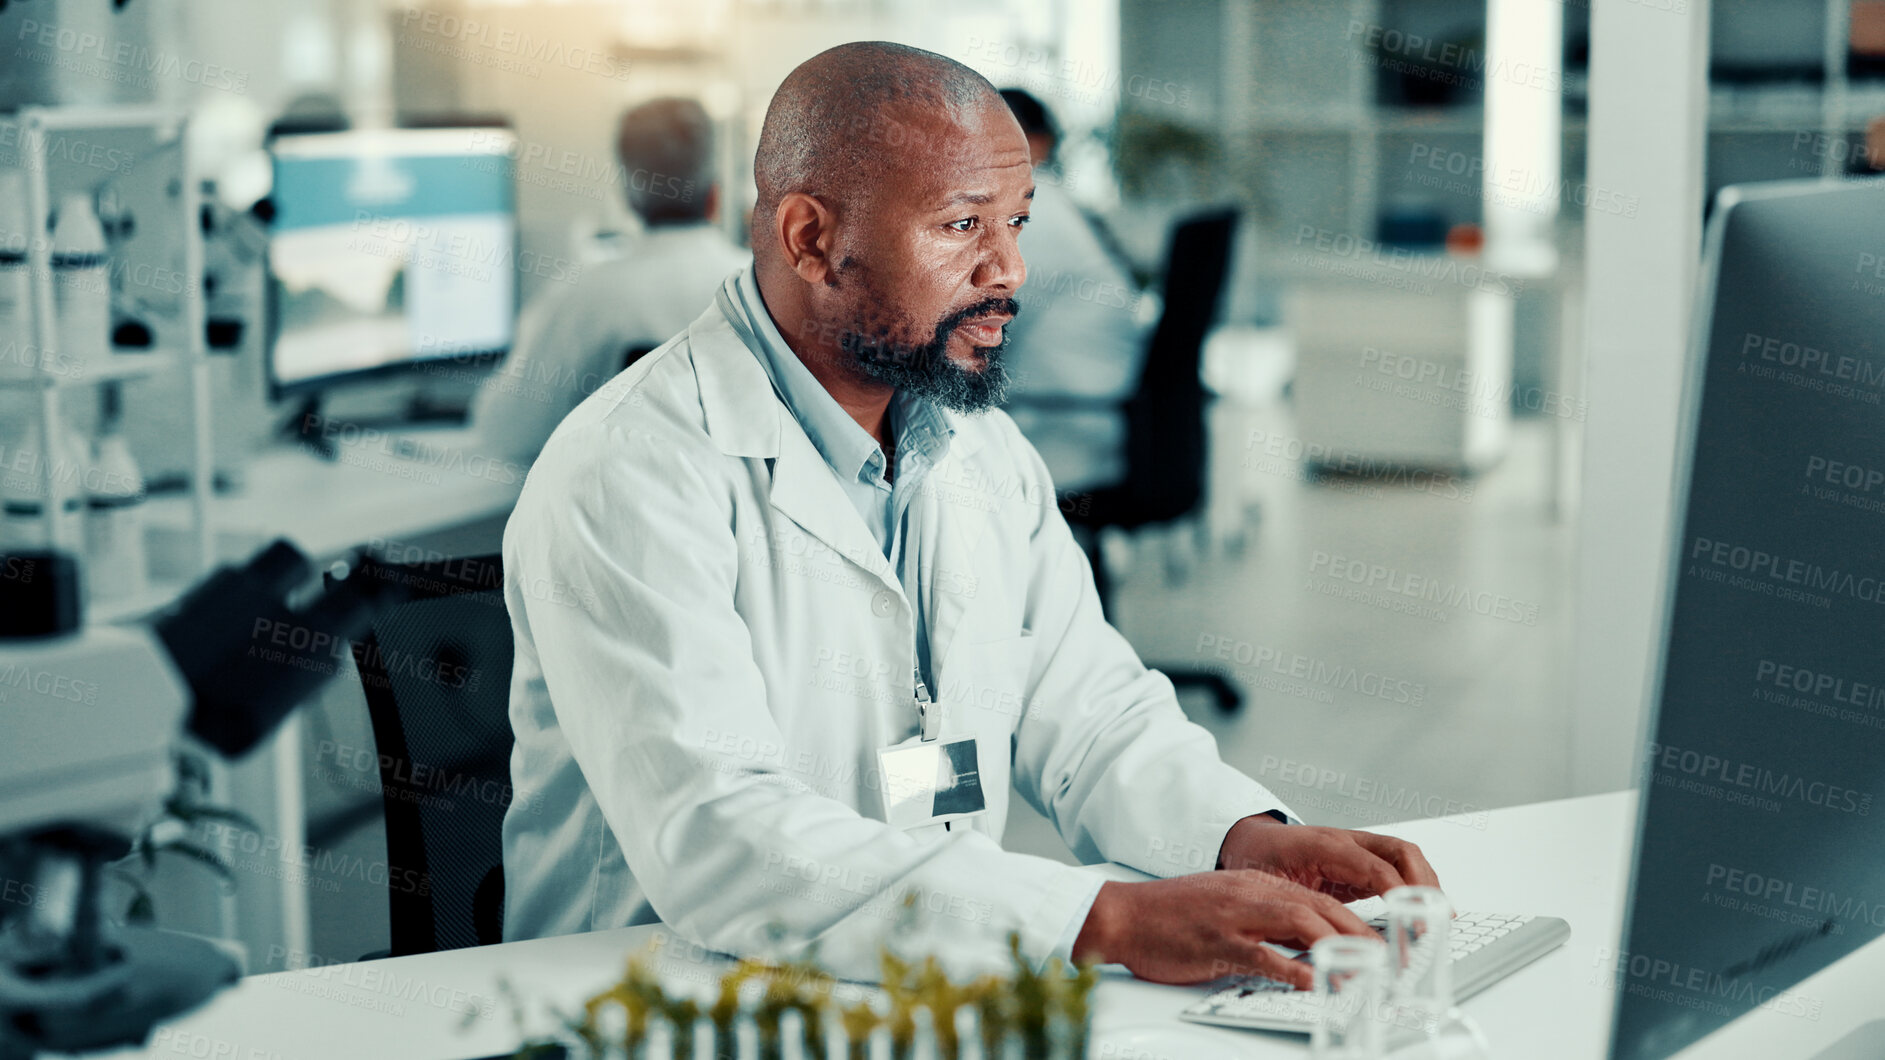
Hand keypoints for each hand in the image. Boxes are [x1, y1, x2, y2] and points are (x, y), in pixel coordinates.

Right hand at [1071, 871, 1377, 987]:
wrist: (1124, 916)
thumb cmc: (1170, 917)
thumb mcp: (1224, 907)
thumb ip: (1262, 922)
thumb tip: (1300, 947)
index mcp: (1254, 886)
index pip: (1317, 898)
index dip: (1354, 920)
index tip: (1379, 943)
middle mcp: (1250, 894)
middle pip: (1318, 906)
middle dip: (1359, 932)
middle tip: (1388, 959)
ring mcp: (1235, 917)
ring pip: (1300, 922)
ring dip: (1338, 946)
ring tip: (1363, 971)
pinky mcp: (1217, 942)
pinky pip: (1263, 955)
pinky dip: (1293, 968)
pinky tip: (1314, 982)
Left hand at [1216, 815, 1442, 902]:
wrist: (1248, 841)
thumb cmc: (1257, 862)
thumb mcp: (1271, 889)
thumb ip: (1298, 915)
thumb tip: (1321, 951)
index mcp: (1324, 846)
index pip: (1374, 867)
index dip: (1399, 894)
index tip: (1414, 922)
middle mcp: (1346, 841)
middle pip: (1401, 852)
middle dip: (1424, 885)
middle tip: (1434, 921)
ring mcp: (1356, 847)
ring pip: (1405, 856)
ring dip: (1426, 885)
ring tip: (1438, 918)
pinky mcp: (1361, 861)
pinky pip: (1397, 866)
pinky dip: (1415, 885)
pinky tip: (1421, 910)